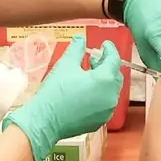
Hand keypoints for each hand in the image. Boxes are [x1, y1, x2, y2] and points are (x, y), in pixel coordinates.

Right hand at [3, 37, 122, 160]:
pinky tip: (86, 91)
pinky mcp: (100, 121)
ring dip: (103, 80)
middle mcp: (111, 96)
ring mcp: (107, 111)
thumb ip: (76, 48)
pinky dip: (99, 95)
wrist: (45, 121)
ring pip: (111, 91)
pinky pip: (104, 104)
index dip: (109, 49)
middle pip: (115, 76)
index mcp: (105, 80)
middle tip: (93, 59)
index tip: (104, 44)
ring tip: (87, 75)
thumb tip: (80, 38)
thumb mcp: (65, 64)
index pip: (114, 59)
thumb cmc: (55, 92)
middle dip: (106, 65)